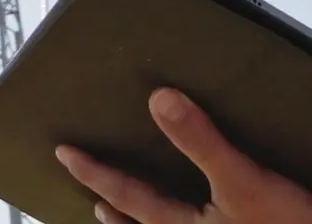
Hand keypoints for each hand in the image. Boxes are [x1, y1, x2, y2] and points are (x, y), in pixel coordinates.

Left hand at [57, 89, 311, 223]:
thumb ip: (201, 140)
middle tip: (92, 196)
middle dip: (114, 208)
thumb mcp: (245, 181)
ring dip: (141, 223)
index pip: (126, 194)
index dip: (94, 172)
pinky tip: (200, 216)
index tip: (66, 153)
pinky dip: (177, 222)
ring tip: (123, 214)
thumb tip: (159, 100)